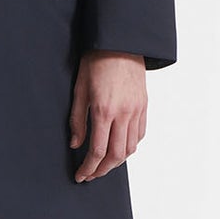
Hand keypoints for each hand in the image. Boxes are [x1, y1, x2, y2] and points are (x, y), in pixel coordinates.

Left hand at [69, 50, 146, 181]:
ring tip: (104, 165)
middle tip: (91, 175)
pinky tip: (119, 147)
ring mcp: (136, 111)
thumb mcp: (79, 89)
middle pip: (116, 155)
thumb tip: (75, 144)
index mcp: (104, 110)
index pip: (97, 151)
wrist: (120, 43)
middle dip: (102, 170)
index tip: (81, 175)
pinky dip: (130, 146)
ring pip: (130, 148)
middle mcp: (123, 114)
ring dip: (117, 162)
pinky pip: (140, 134)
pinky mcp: (144, 106)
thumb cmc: (96, 62)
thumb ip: (77, 120)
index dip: (88, 167)